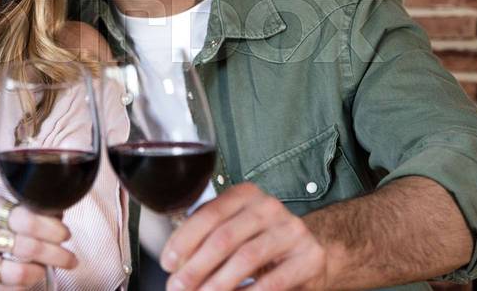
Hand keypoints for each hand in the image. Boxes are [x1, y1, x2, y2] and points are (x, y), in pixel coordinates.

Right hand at [0, 195, 77, 289]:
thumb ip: (27, 211)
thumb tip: (59, 216)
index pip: (24, 218)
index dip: (51, 228)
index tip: (65, 234)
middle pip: (25, 247)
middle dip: (56, 254)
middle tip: (71, 258)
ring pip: (17, 273)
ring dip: (41, 272)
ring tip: (49, 268)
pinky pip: (9, 290)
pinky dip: (27, 285)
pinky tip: (32, 277)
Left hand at [160, 183, 326, 290]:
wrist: (309, 253)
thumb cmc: (260, 241)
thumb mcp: (233, 231)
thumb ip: (206, 237)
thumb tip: (175, 262)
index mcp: (245, 195)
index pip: (209, 214)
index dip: (184, 240)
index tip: (168, 263)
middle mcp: (269, 207)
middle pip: (224, 237)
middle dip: (196, 267)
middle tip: (178, 287)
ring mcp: (292, 230)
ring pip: (246, 258)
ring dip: (218, 283)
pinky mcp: (309, 257)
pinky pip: (273, 280)